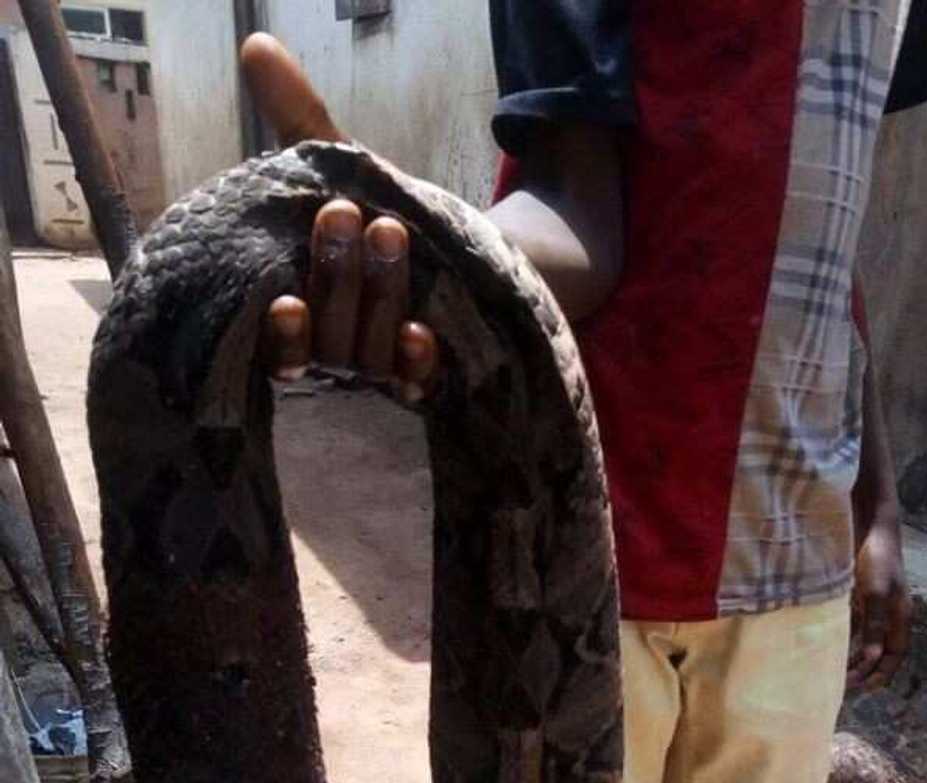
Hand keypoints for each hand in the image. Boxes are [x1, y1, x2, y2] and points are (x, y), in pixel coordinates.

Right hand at [240, 33, 439, 398]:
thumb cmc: (377, 221)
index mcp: (297, 321)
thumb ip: (300, 123)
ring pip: (371, 355)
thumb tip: (258, 46)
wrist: (461, 258)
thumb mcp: (341, 175)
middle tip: (347, 216)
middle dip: (337, 280)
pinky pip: (416, 384)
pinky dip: (416, 363)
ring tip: (391, 231)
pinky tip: (422, 334)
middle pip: (329, 343)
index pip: (277, 349)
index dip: (282, 336)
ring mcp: (378, 373)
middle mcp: (332, 357)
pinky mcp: (425, 376)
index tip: (286, 301)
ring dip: (379, 297)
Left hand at [847, 521, 911, 690]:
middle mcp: (889, 614)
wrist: (869, 524)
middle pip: (879, 651)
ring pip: (865, 639)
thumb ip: (873, 627)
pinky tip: (826, 645)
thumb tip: (872, 658)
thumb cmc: (876, 558)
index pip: (895, 654)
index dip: (882, 673)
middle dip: (864, 670)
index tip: (863, 689)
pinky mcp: (858, 595)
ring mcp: (873, 605)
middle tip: (842, 685)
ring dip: (852, 655)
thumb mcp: (874, 594)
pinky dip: (842, 637)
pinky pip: (852, 624)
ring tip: (834, 670)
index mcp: (900, 616)